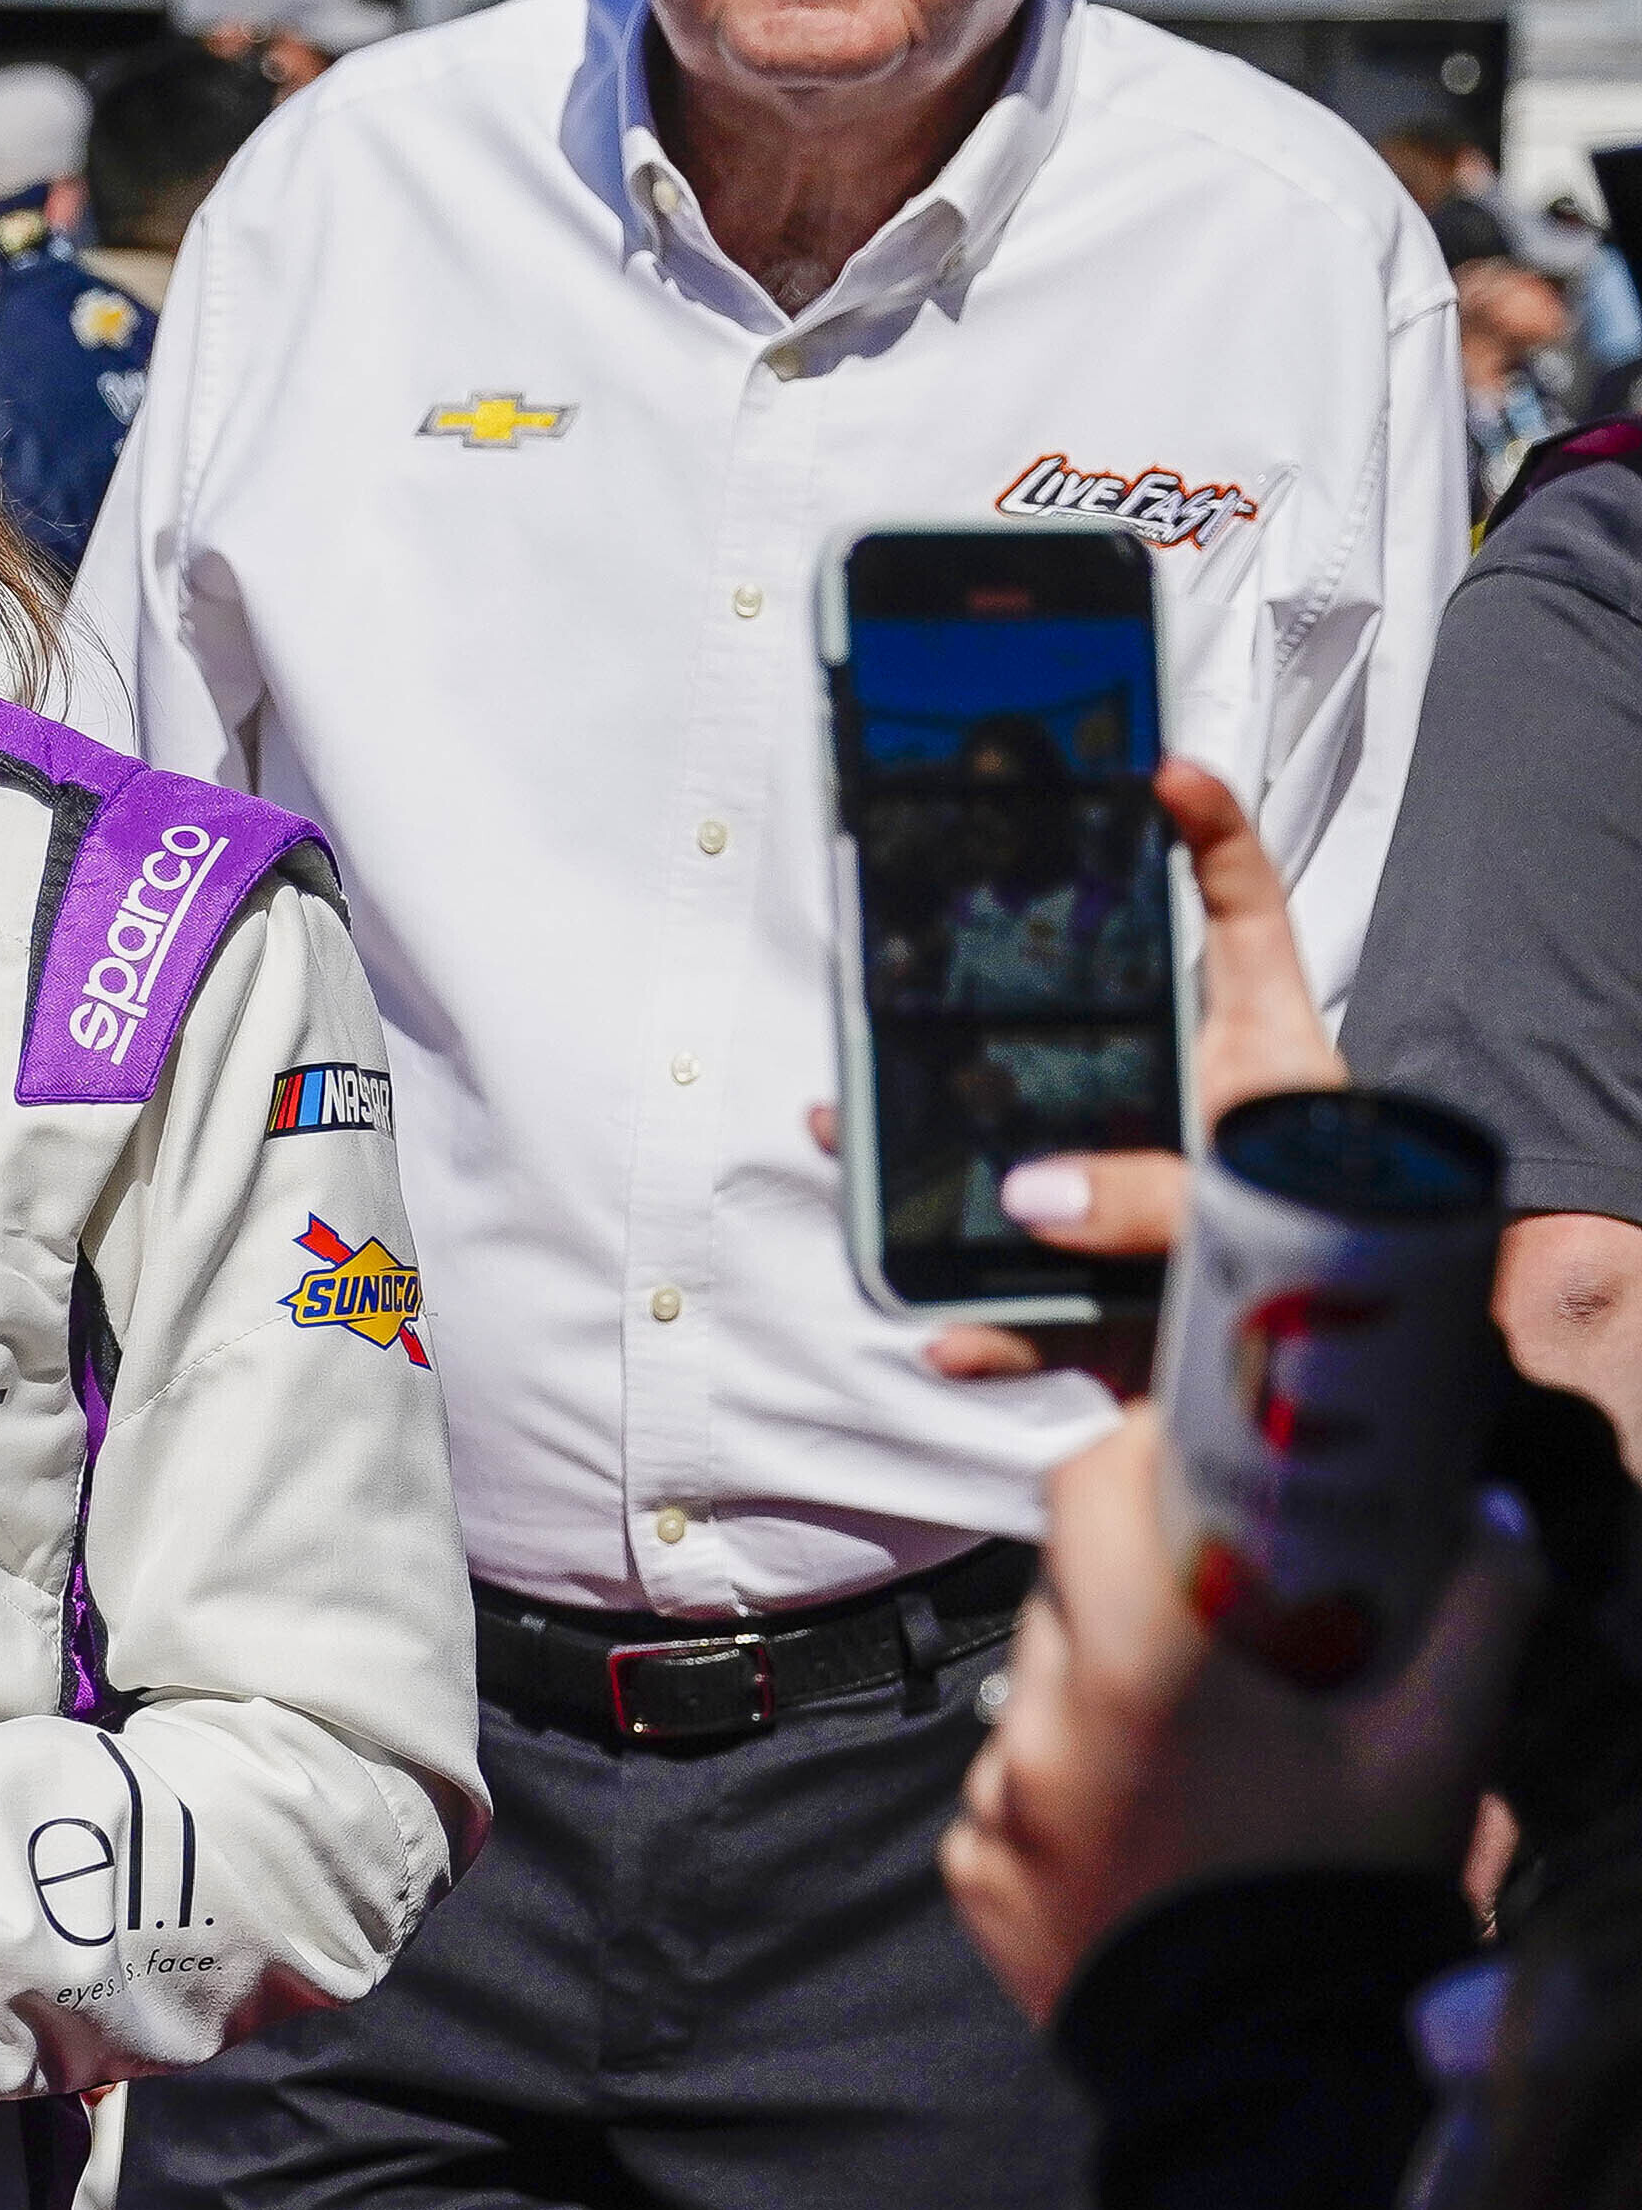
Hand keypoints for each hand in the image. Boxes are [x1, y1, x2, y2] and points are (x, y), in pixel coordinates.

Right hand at [813, 762, 1347, 1388]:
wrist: (1363, 1440)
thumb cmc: (1356, 1288)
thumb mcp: (1268, 1214)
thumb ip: (1161, 1201)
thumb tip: (1034, 1196)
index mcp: (1264, 1062)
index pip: (1243, 920)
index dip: (1209, 834)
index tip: (1158, 769)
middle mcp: (1195, 1118)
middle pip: (1080, 1035)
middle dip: (974, 1008)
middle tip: (898, 960)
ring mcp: (1143, 1204)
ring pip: (1018, 1159)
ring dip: (927, 1157)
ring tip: (846, 1122)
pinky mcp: (1117, 1303)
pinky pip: (1027, 1305)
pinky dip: (984, 1329)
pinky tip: (950, 1338)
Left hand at [942, 1408, 1545, 2020]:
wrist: (1268, 2078)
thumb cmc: (1344, 1903)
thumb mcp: (1432, 1755)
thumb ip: (1474, 1617)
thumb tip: (1496, 1517)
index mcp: (1137, 1669)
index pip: (1084, 1489)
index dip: (1135, 1458)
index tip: (1190, 1466)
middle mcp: (1038, 1722)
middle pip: (1067, 1596)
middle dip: (1139, 1591)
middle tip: (1228, 1625)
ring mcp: (992, 1801)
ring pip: (1038, 1695)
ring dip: (1103, 1696)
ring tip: (1202, 1755)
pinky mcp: (973, 1869)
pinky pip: (1010, 1789)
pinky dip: (1071, 1789)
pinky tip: (1155, 1831)